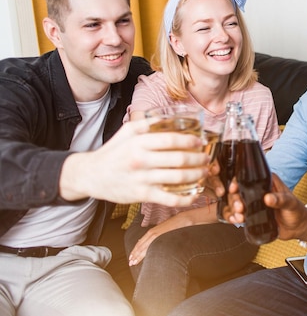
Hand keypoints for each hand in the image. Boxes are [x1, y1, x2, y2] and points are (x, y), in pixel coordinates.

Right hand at [60, 119, 208, 206]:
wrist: (90, 175)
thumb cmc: (113, 152)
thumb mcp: (126, 131)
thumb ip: (148, 123)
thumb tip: (170, 117)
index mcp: (139, 143)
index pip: (171, 140)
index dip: (189, 141)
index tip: (200, 142)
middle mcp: (141, 160)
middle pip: (178, 159)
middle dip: (198, 159)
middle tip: (206, 158)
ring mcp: (142, 179)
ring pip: (177, 178)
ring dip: (196, 175)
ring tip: (204, 172)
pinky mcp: (142, 195)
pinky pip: (169, 199)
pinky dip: (185, 198)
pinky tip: (194, 195)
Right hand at [223, 174, 306, 241]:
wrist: (298, 228)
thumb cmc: (297, 211)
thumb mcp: (291, 203)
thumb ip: (281, 200)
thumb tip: (268, 198)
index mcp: (268, 181)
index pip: (249, 177)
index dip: (237, 181)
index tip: (234, 189)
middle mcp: (258, 191)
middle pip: (239, 190)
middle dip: (235, 199)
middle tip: (240, 207)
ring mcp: (254, 203)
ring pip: (236, 202)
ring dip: (234, 209)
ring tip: (240, 217)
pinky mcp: (252, 214)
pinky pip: (239, 214)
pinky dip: (234, 217)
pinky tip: (236, 220)